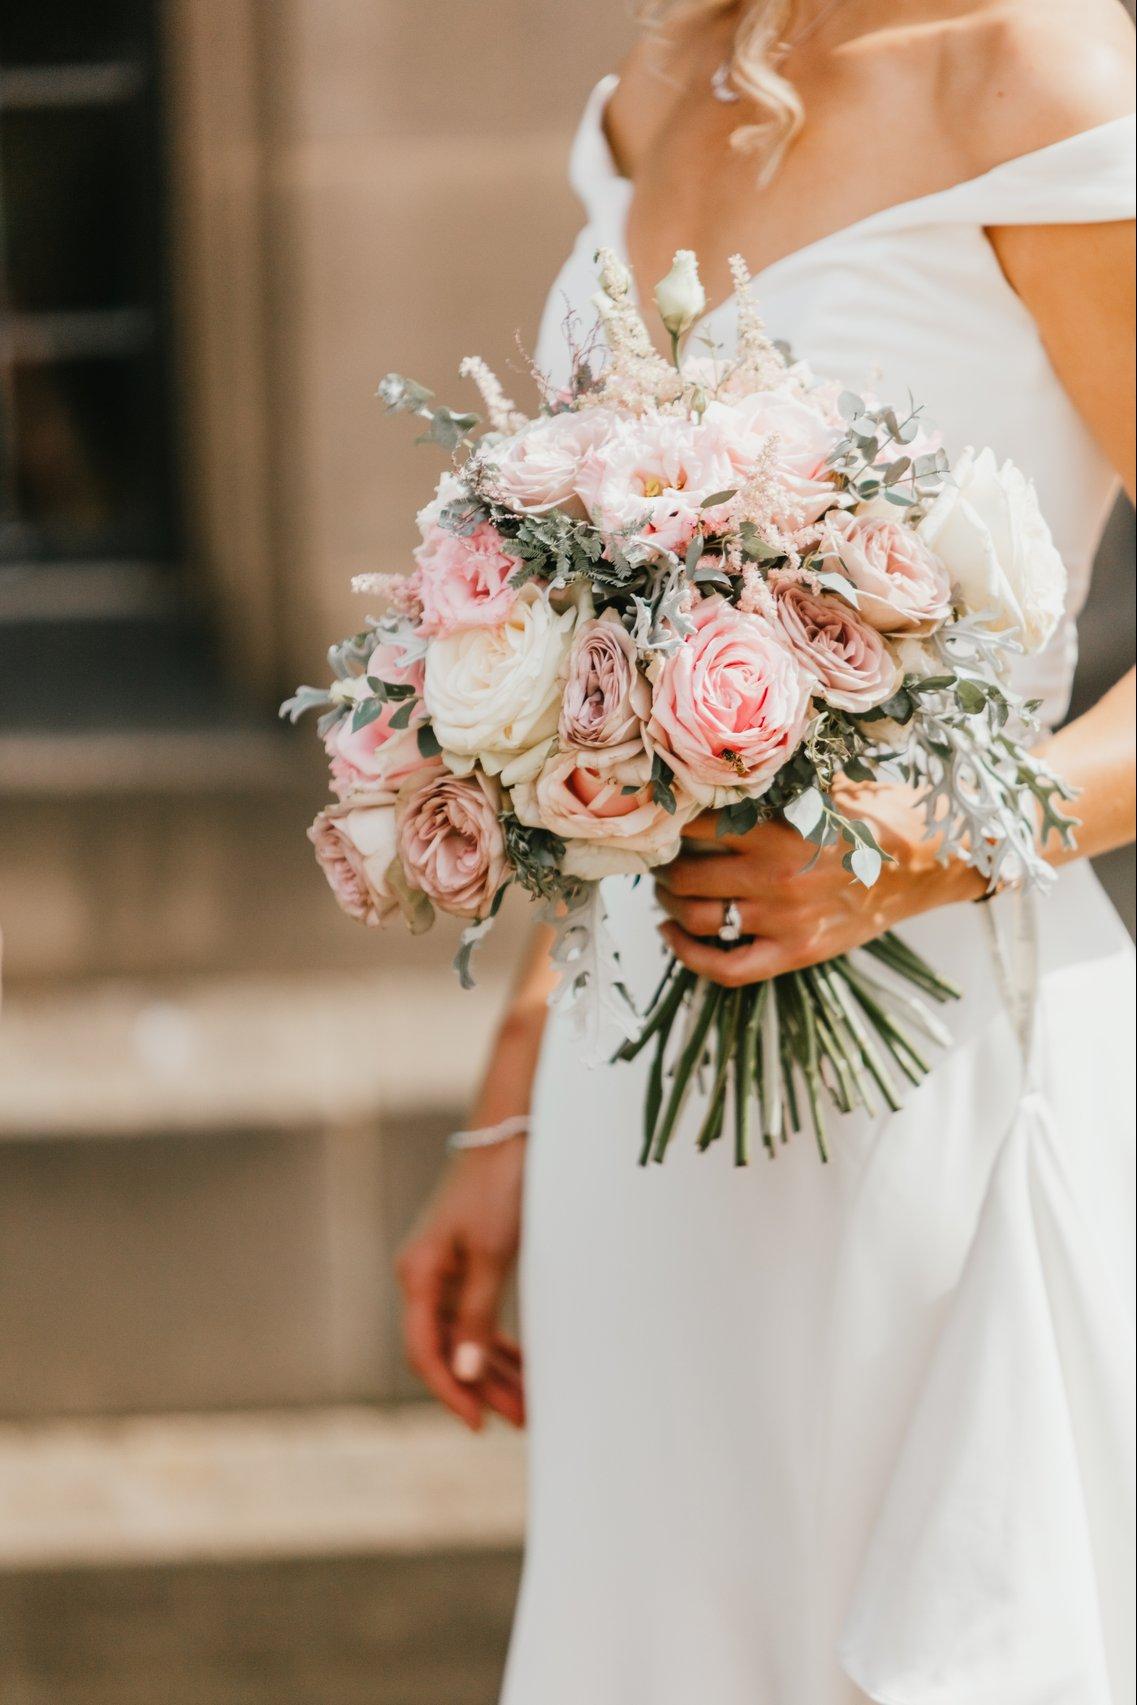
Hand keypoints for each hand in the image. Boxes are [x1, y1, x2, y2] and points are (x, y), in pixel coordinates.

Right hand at [395, 1139, 525, 1431]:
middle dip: (481, 1387)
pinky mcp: (467, 1260)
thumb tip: (462, 1374)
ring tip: (528, 1403)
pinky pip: (475, 1313)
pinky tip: (521, 1363)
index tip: (480, 1422)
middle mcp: (424, 1275)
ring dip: (492, 1369)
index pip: (424, 1351)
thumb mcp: (490, 1255)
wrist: (511, 1131)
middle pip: (445, 1348)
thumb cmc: (498, 1186)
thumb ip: (475, 1316)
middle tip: (522, 1419)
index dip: (450, 1392)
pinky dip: (496, 1340)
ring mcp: (445, 1268)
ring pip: (463, 1334)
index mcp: (418, 1274)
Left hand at [655, 780, 983, 987]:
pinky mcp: (796, 953)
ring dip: (668, 905)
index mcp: (779, 831)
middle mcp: (775, 878)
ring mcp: (785, 921)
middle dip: (663, 868)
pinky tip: (671, 935)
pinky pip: (726, 967)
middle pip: (686, 877)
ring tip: (665, 892)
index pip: (698, 827)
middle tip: (659, 859)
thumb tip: (716, 777)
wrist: (929, 862)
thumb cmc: (876, 817)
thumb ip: (773, 788)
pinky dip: (688, 955)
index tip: (662, 820)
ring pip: (698, 919)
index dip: (671, 824)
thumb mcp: (824, 789)